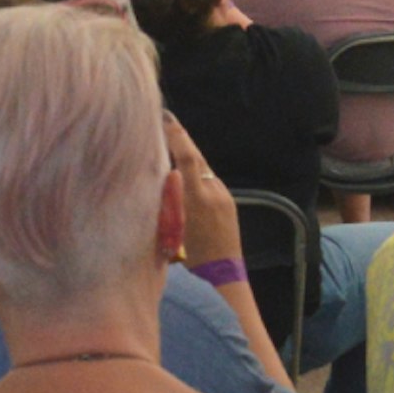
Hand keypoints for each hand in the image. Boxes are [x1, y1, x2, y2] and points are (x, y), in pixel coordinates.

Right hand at [168, 119, 240, 264]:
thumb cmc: (193, 258)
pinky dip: (196, 174)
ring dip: (189, 158)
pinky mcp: (229, 203)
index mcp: (197, 198)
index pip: (188, 158)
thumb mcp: (173, 229)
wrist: (224, 273)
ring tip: (172, 145)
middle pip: (197, 158)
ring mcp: (224, 196)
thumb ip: (169, 201)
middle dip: (182, 140)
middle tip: (168, 122)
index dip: (177, 137)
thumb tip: (165, 176)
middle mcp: (214, 192)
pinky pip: (209, 182)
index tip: (166, 119)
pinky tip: (186, 175)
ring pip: (203, 170)